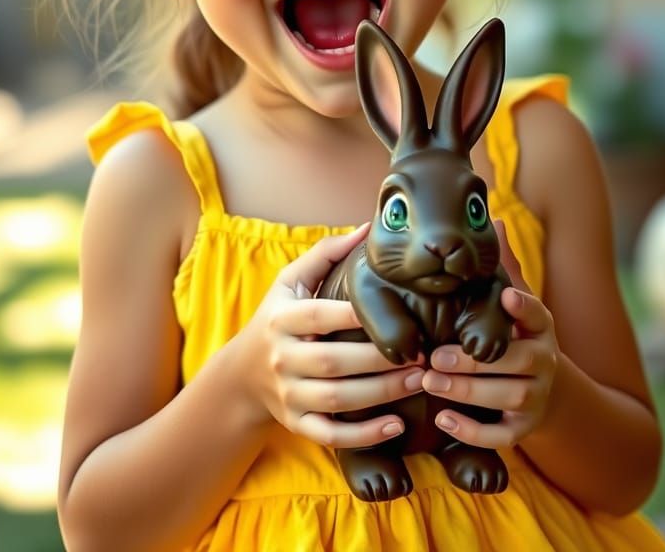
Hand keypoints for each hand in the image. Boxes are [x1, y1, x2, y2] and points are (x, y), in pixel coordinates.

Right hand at [241, 223, 423, 447]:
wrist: (242, 375)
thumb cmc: (278, 318)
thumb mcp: (290, 281)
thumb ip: (326, 253)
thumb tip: (369, 228)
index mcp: (282, 319)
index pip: (318, 316)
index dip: (353, 314)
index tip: (395, 310)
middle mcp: (282, 358)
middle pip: (333, 362)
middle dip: (379, 360)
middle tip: (422, 353)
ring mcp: (287, 395)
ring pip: (336, 400)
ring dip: (381, 394)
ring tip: (419, 381)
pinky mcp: (295, 424)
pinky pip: (329, 435)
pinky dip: (363, 436)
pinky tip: (396, 426)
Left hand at [421, 219, 560, 447]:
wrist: (544, 393)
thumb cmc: (514, 337)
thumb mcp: (513, 303)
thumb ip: (503, 268)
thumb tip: (495, 220)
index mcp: (540, 327)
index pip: (538, 314)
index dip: (525, 307)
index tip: (508, 296)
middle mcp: (545, 361)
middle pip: (518, 362)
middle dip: (477, 362)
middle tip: (437, 356)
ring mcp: (536, 396)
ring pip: (509, 397)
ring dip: (469, 392)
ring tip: (431, 381)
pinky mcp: (523, 429)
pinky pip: (502, 436)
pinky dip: (473, 431)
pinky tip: (444, 419)